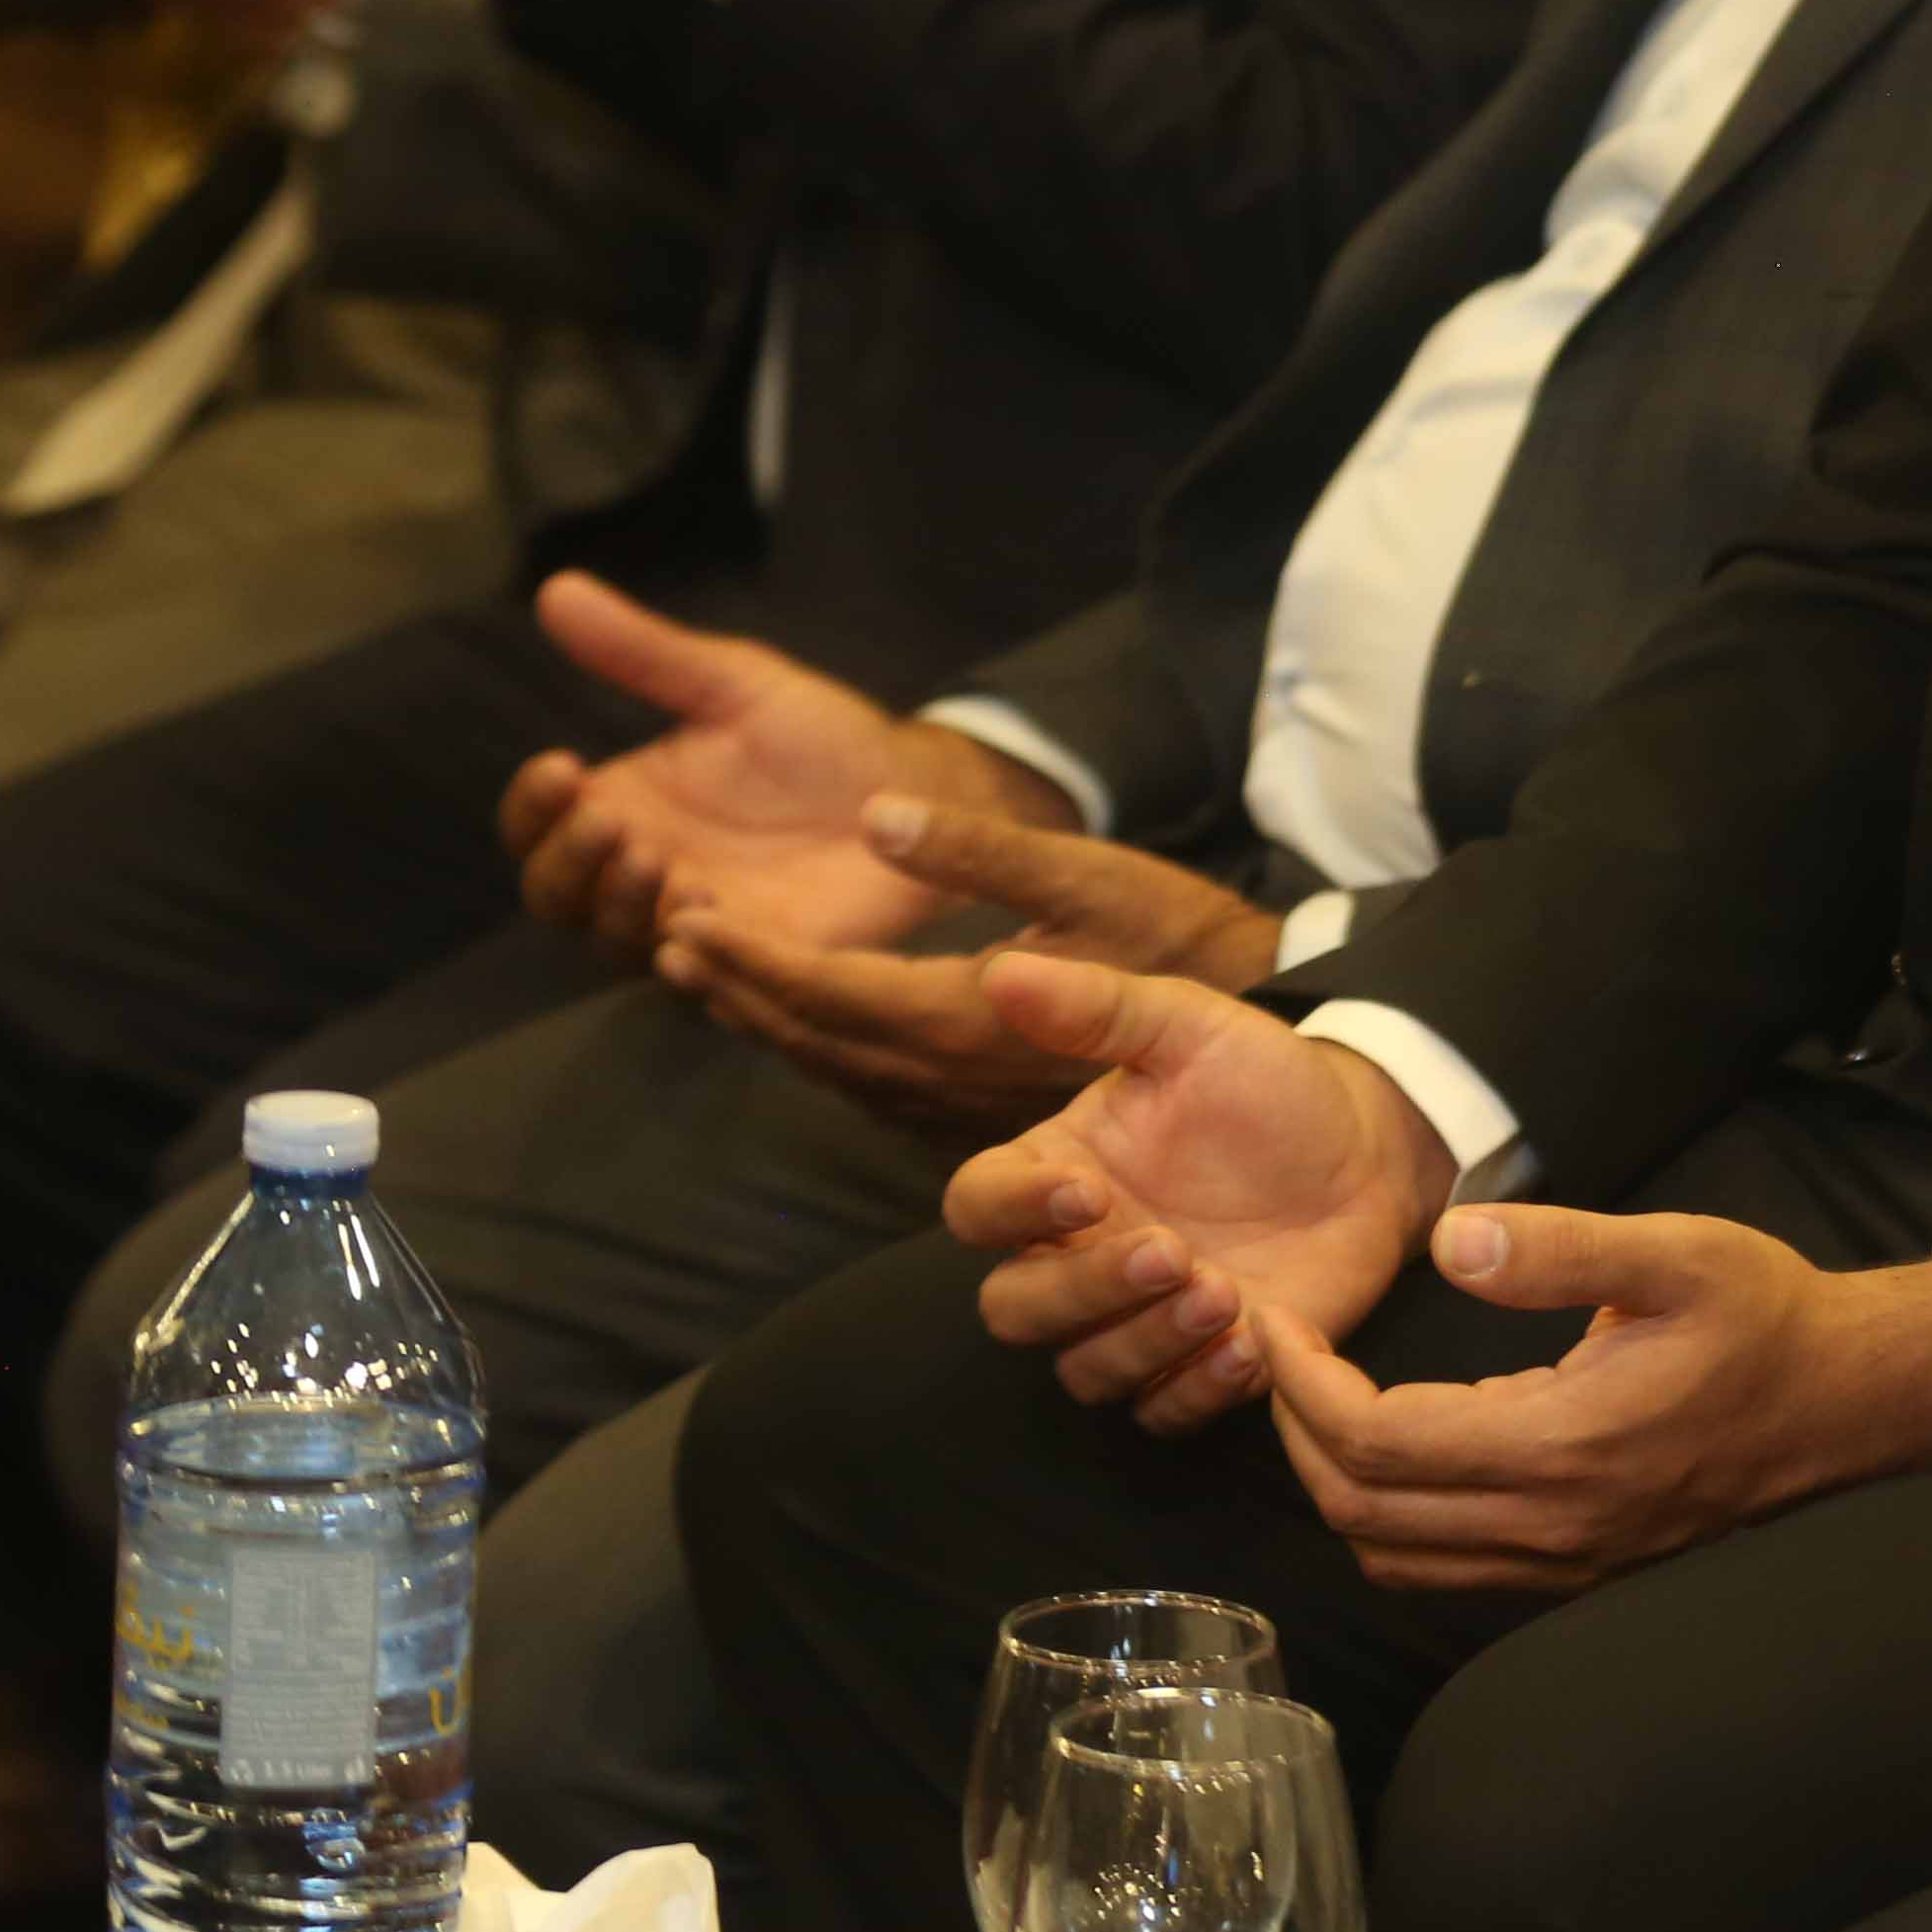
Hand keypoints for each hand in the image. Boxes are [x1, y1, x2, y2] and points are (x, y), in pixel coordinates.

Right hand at [494, 571, 1034, 957]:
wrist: (921, 790)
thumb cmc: (824, 740)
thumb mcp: (733, 683)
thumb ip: (646, 652)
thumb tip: (556, 587)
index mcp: (627, 807)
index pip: (537, 827)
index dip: (532, 806)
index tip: (561, 766)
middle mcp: (645, 872)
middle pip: (556, 897)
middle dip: (566, 862)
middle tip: (607, 821)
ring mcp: (696, 923)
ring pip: (614, 943)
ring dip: (619, 905)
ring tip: (651, 857)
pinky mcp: (754, 962)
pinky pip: (701, 980)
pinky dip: (689, 955)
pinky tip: (699, 914)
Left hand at [654, 790, 1286, 1139]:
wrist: (1261, 1035)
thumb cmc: (1181, 938)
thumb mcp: (1086, 872)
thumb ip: (975, 849)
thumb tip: (874, 813)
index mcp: (965, 1017)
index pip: (826, 991)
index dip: (749, 956)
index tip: (684, 916)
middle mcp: (950, 1080)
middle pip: (813, 1040)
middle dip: (738, 992)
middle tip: (670, 942)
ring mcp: (965, 1110)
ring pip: (837, 1073)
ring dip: (768, 1025)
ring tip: (707, 977)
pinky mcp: (983, 1118)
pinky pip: (876, 1093)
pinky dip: (822, 1054)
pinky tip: (800, 1026)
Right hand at [946, 960, 1454, 1425]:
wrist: (1371, 1147)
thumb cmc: (1267, 1083)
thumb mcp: (1189, 1029)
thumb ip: (1098, 1009)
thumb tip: (1001, 969)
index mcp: (1057, 1172)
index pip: (977, 1207)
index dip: (1012, 1211)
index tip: (1085, 1190)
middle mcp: (1079, 1255)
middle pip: (1015, 1309)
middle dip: (1081, 1291)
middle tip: (1170, 1251)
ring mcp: (1135, 1320)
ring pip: (1085, 1369)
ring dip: (1144, 1342)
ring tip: (1224, 1292)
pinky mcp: (1196, 1367)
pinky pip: (1162, 1413)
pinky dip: (1197, 1390)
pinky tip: (1254, 1342)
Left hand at [1259, 1215, 1931, 1594]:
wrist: (1846, 1402)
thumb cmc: (1762, 1317)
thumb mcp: (1673, 1252)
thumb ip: (1555, 1248)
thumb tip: (1447, 1244)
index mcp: (1563, 1445)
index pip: (1376, 1442)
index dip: (1304, 1385)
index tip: (1283, 1322)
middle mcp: (1551, 1525)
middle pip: (1363, 1512)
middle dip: (1298, 1434)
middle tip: (1286, 1356)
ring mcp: (1562, 1562)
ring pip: (1394, 1555)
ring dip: (1336, 1482)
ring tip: (1324, 1399)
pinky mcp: (1573, 1571)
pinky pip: (1443, 1568)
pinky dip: (1389, 1515)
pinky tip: (1398, 1445)